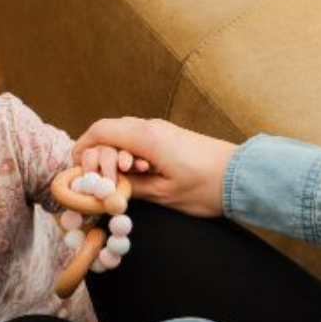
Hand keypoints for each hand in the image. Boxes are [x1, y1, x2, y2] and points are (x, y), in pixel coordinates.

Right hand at [74, 117, 237, 217]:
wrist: (242, 177)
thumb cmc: (205, 187)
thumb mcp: (162, 194)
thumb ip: (130, 187)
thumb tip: (107, 187)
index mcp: (145, 138)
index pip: (100, 131)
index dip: (83, 147)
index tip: (78, 168)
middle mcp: (150, 128)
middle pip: (108, 130)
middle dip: (96, 154)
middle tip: (102, 182)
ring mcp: (161, 130)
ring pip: (122, 134)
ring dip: (113, 155)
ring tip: (119, 181)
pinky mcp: (169, 137)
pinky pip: (137, 139)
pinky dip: (127, 154)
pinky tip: (134, 174)